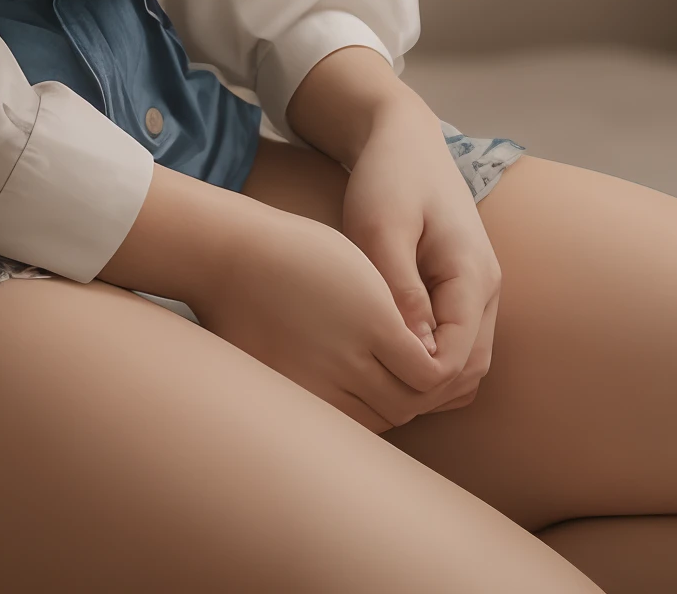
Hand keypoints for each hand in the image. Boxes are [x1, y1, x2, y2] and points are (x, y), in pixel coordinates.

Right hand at [189, 200, 456, 431]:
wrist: (234, 261)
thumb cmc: (299, 253)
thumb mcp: (360, 268)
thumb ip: (399, 313)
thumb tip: (428, 355)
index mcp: (372, 321)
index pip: (431, 375)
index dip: (442, 373)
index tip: (436, 358)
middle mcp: (349, 359)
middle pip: (407, 404)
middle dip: (421, 395)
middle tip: (420, 377)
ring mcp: (319, 383)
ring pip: (378, 420)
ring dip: (391, 407)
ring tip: (390, 383)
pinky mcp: (294, 395)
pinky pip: (343, 422)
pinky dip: (359, 413)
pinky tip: (357, 391)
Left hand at [338, 99, 502, 415]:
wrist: (403, 136)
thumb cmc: (388, 177)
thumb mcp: (381, 229)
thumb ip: (400, 290)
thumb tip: (414, 353)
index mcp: (472, 275)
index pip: (459, 359)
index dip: (419, 382)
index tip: (372, 379)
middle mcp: (486, 287)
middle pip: (470, 369)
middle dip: (427, 390)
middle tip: (370, 392)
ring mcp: (478, 287)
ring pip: (467, 361)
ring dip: (431, 380)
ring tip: (377, 378)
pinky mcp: (462, 285)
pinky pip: (457, 341)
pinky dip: (432, 359)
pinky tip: (389, 355)